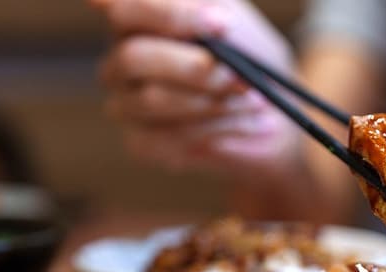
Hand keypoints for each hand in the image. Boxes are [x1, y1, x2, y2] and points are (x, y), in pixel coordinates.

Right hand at [91, 0, 298, 174]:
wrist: (265, 107)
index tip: (221, 22)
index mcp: (134, 17)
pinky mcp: (143, 143)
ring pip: (156, 100)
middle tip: (238, 75)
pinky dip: (220, 128)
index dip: (170, 15)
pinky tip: (248, 121)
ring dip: (216, 100)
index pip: (124, 6)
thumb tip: (215, 18)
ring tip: (256, 100)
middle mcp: (120, 60)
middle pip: (134, 57)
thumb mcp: (235, 17)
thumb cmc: (245, 53)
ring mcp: (125, 104)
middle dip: (194, 67)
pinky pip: (173, 137)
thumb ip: (213, 8)